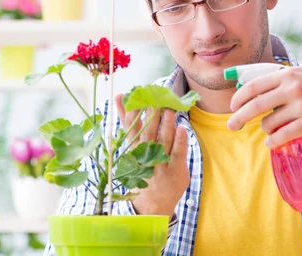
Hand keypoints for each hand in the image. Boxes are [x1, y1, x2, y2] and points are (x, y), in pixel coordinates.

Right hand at [115, 93, 188, 218]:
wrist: (151, 204)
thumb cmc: (142, 169)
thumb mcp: (131, 148)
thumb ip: (128, 123)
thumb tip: (119, 97)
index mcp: (134, 150)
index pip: (131, 129)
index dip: (131, 114)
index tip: (133, 97)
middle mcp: (145, 156)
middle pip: (147, 134)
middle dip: (150, 117)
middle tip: (154, 100)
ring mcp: (160, 164)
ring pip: (163, 142)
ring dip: (166, 125)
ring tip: (169, 110)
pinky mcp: (175, 170)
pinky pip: (177, 154)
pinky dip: (180, 142)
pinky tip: (182, 129)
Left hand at [227, 66, 301, 148]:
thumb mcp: (298, 73)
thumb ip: (276, 79)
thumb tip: (245, 87)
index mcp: (287, 74)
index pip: (253, 86)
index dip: (238, 97)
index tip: (232, 106)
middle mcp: (293, 88)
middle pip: (256, 105)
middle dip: (239, 117)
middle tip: (231, 125)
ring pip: (269, 123)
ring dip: (265, 129)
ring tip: (270, 129)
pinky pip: (283, 136)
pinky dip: (273, 141)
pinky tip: (272, 142)